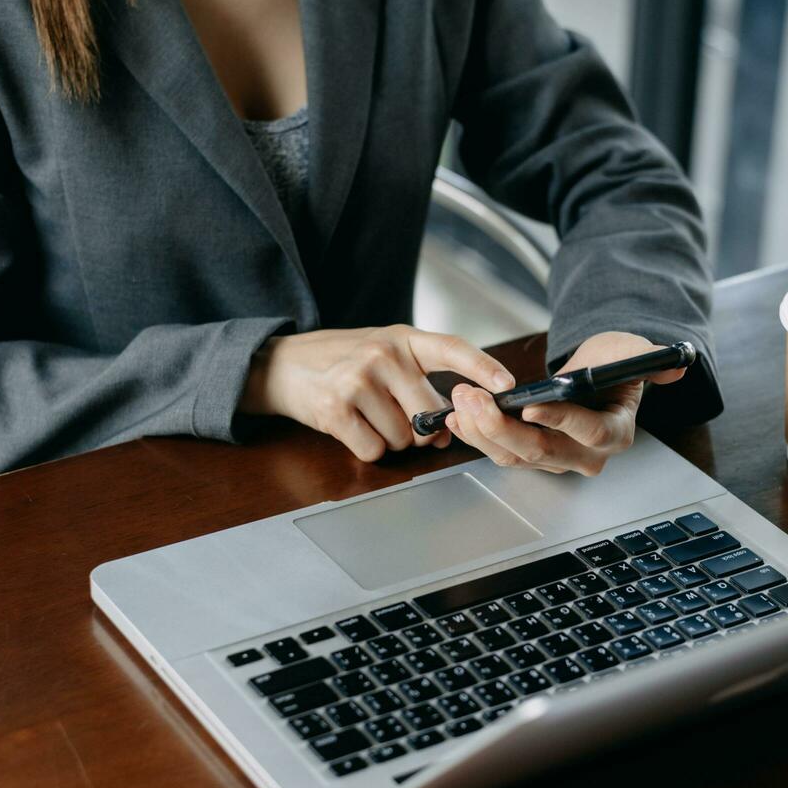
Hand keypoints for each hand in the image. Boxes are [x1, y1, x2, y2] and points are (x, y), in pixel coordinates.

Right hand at [240, 325, 514, 461]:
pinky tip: (350, 427)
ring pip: (402, 438)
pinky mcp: (335, 408)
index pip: (452, 349)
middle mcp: (383, 353)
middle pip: (429, 414)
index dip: (483, 368)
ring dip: (388, 440)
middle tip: (393, 417)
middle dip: (418, 430)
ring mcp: (358, 379)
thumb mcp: (383, 355)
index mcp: (402, 338)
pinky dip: (365, 448)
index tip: (507, 385)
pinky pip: (374, 449)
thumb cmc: (340, 362)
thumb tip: (450, 430)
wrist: (280, 365)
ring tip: (365, 416)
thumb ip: (420, 383)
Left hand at [445, 331, 686, 475]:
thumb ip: (645, 359)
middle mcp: (588, 455)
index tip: (530, 407)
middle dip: (502, 426)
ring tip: (461, 400)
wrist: (598, 377)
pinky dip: (477, 434)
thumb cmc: (613, 364)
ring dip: (482, 430)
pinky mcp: (533, 457)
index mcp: (616, 432)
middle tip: (475, 399)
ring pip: (515, 455)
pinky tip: (458, 416)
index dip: (560, 420)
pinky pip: (502, 452)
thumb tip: (671, 368)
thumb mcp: (631, 352)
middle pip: (542, 451)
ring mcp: (558, 460)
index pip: (589, 432)